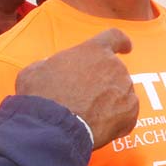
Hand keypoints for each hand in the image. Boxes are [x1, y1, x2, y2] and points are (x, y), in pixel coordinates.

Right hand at [15, 28, 137, 148]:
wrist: (53, 126)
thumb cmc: (41, 95)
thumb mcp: (35, 71)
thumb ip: (50, 64)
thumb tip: (52, 69)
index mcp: (94, 51)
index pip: (114, 37)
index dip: (121, 42)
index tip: (126, 48)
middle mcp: (115, 66)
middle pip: (115, 71)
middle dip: (104, 82)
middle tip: (85, 98)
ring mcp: (126, 89)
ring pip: (121, 93)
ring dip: (110, 101)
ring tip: (88, 116)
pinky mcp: (131, 112)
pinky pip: (126, 114)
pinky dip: (116, 120)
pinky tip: (99, 127)